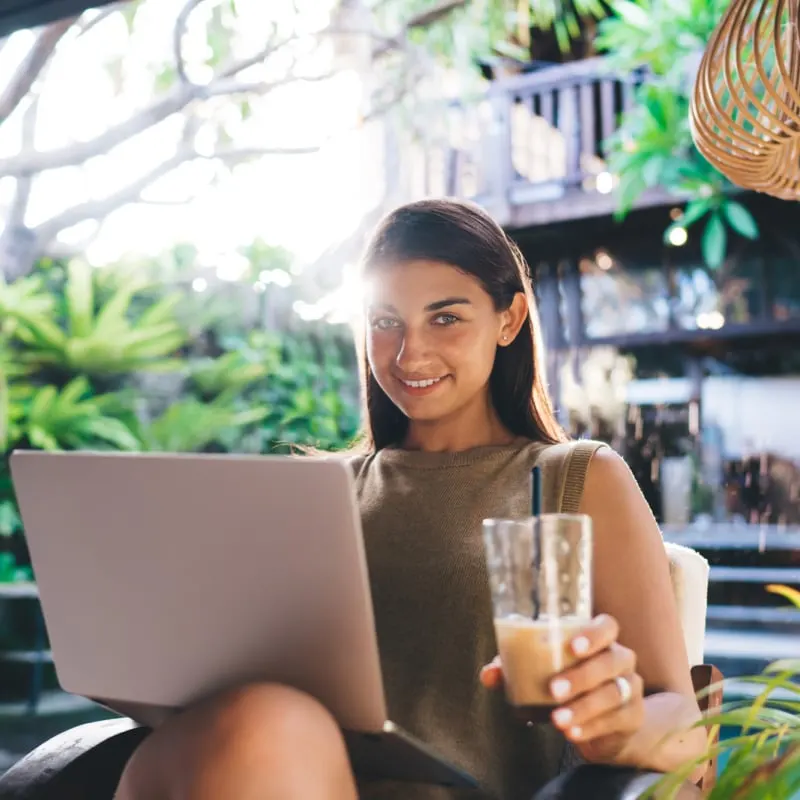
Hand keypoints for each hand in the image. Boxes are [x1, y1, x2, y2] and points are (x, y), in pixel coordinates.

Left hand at [480, 614, 645, 763]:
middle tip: (553, 690)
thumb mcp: (543, 672)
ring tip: (557, 719)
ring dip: (583, 707)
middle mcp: (620, 659)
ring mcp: (630, 688)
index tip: (572, 647)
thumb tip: (488, 674)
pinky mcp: (632, 717)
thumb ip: (516, 669)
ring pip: (613, 693)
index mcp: (600, 639)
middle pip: (611, 660)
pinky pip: (616, 720)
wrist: (606, 721)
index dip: (594, 634)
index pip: (607, 626)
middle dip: (581, 676)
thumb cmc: (569, 682)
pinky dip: (591, 727)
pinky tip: (572, 732)